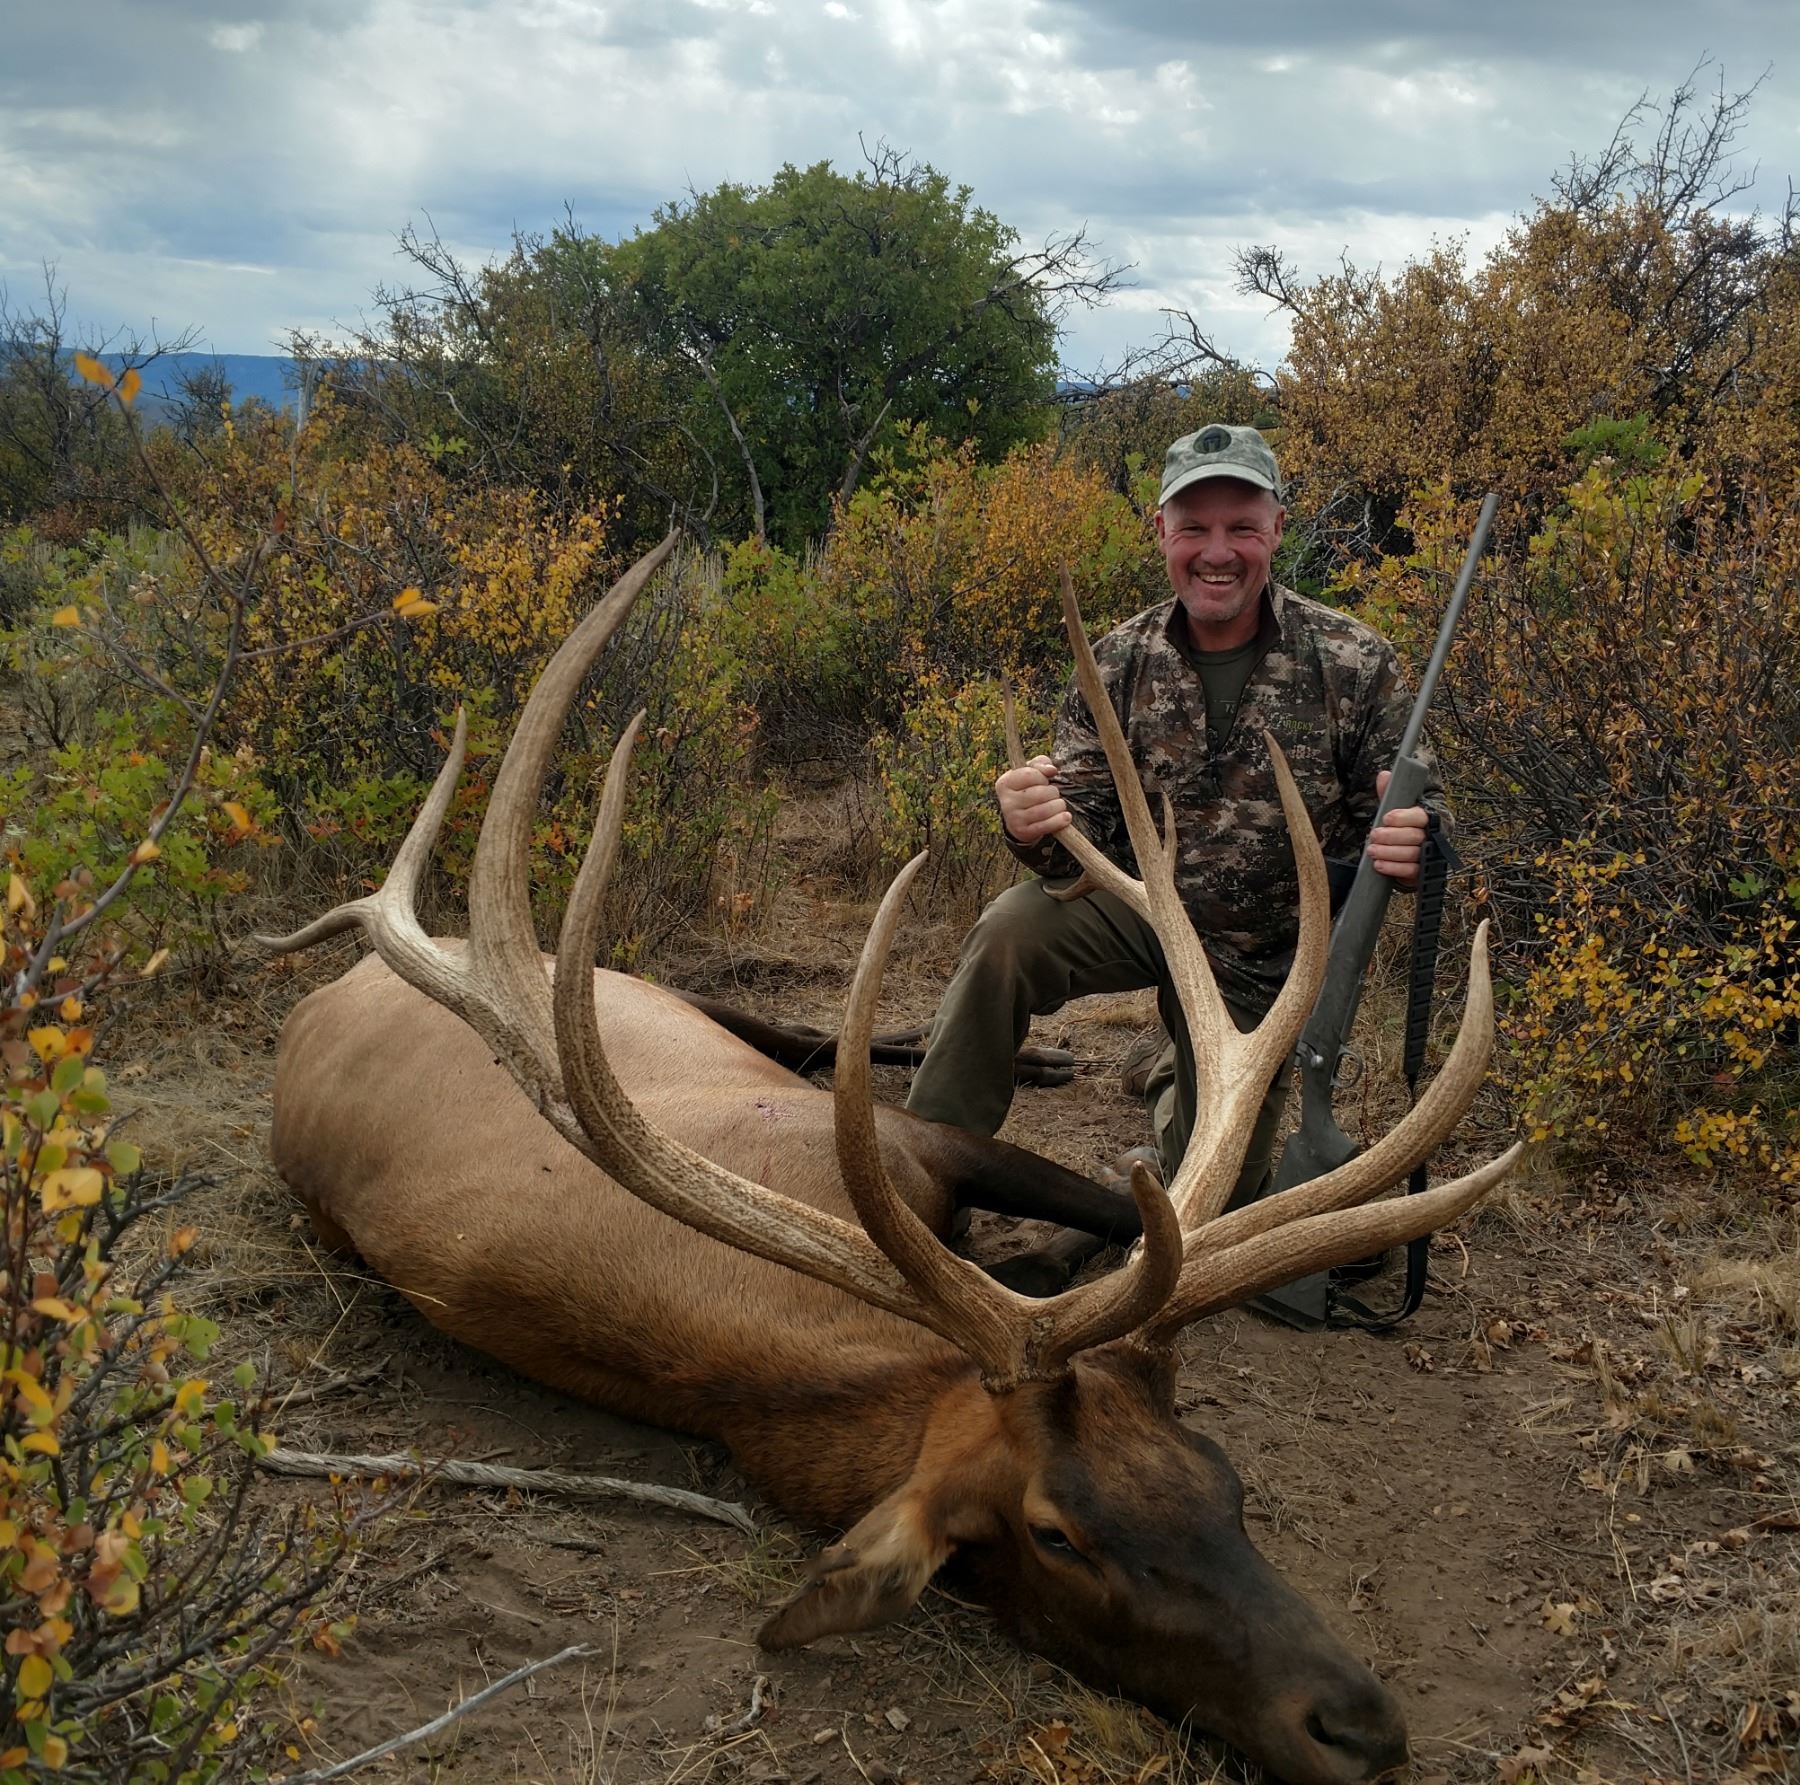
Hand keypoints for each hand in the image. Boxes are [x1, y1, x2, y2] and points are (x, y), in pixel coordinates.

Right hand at [995, 754, 1071, 844]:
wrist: (1018, 819)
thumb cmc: (1028, 789)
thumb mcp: (1031, 772)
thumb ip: (1040, 764)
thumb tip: (1051, 770)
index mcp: (1005, 783)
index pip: (1029, 774)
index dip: (1042, 776)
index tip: (1044, 780)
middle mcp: (1006, 801)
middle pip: (1040, 793)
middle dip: (1053, 792)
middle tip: (1052, 795)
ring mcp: (1014, 818)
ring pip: (1045, 810)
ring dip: (1059, 806)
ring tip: (1058, 805)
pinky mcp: (1023, 832)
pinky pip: (1046, 825)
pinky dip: (1060, 820)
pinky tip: (1065, 817)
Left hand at [1367, 768, 1427, 889]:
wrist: (1407, 849)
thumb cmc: (1401, 825)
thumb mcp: (1395, 807)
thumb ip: (1390, 793)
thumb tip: (1384, 775)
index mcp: (1428, 817)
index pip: (1421, 816)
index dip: (1404, 817)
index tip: (1386, 818)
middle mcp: (1432, 836)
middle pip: (1415, 836)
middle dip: (1391, 836)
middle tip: (1373, 835)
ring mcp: (1428, 855)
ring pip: (1413, 854)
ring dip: (1390, 852)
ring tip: (1372, 850)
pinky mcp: (1421, 872)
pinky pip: (1411, 871)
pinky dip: (1394, 868)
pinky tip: (1379, 865)